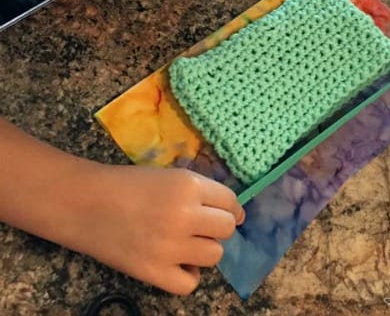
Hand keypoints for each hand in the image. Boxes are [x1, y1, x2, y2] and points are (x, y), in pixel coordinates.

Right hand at [62, 164, 244, 294]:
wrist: (86, 203)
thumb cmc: (129, 183)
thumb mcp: (170, 175)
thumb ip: (200, 190)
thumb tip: (234, 212)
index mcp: (189, 186)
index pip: (230, 202)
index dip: (229, 207)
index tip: (223, 211)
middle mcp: (184, 216)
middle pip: (226, 229)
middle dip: (217, 227)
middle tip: (200, 226)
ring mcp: (170, 247)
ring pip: (214, 255)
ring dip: (204, 249)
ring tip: (185, 242)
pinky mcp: (153, 272)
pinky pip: (190, 284)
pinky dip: (188, 275)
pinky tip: (176, 263)